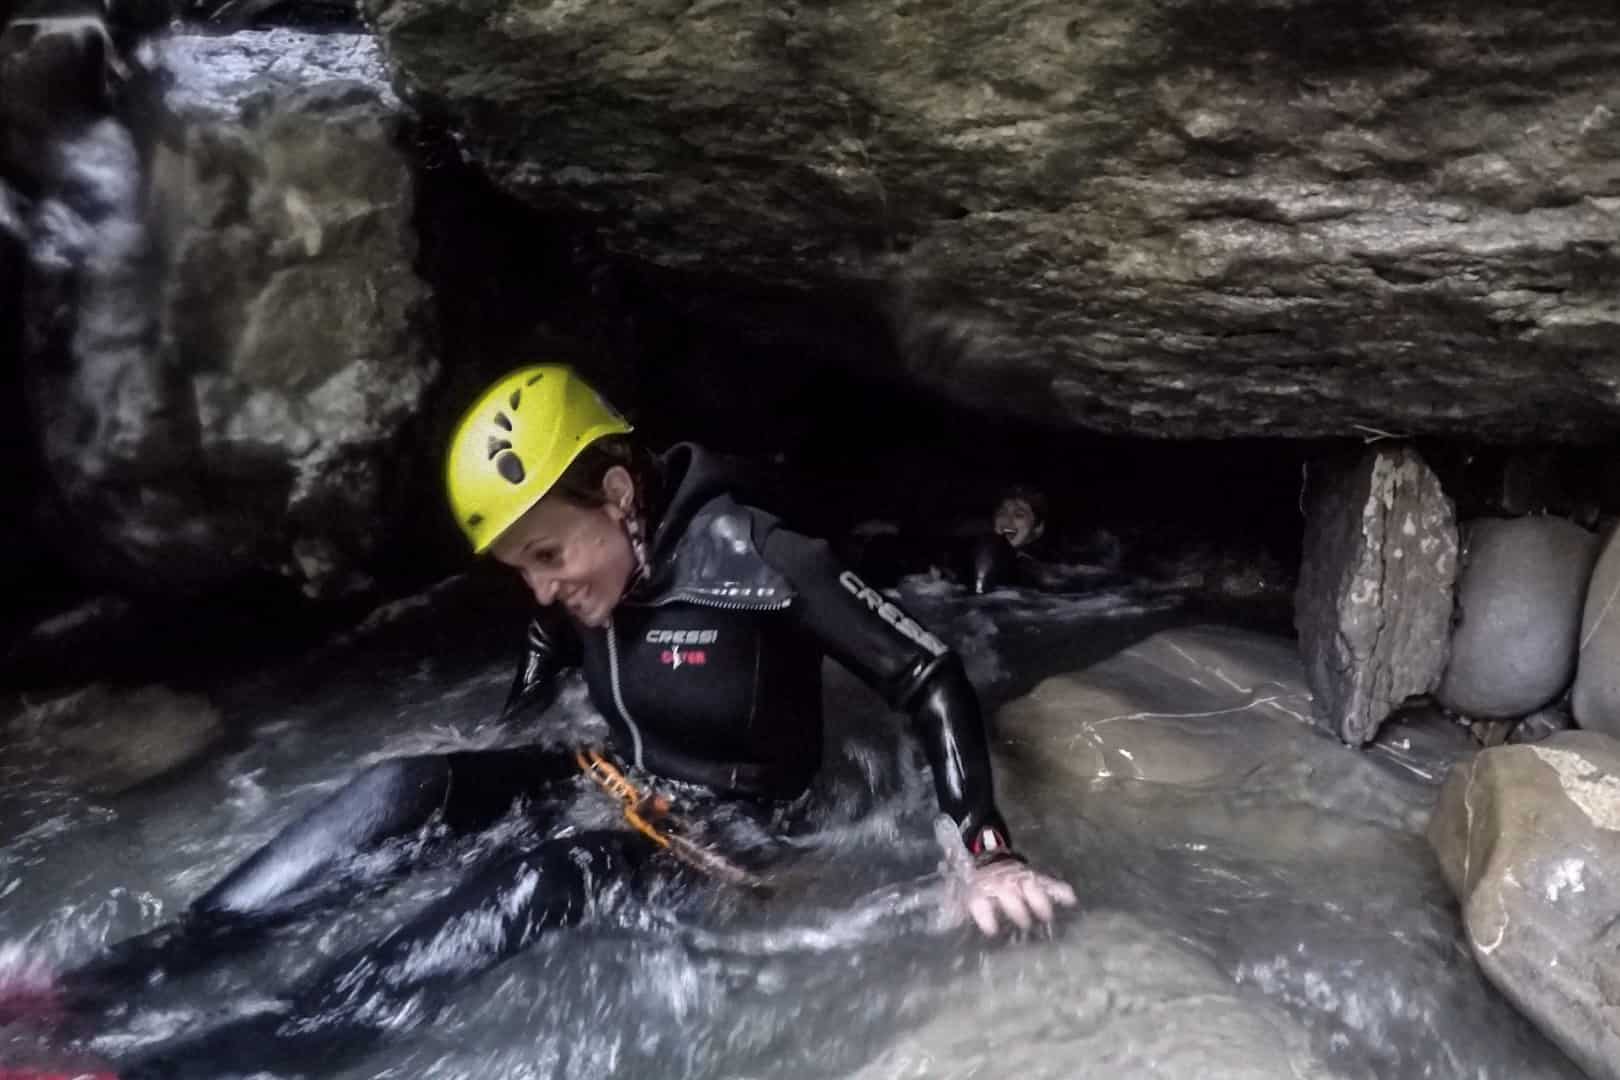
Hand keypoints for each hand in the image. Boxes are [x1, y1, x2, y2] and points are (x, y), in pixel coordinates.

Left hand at [933, 817, 1076, 936]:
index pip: (980, 901)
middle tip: (1025, 924)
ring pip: (1030, 886)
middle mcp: (999, 882)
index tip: (991, 930)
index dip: (985, 915)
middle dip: (1017, 909)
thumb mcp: (956, 894)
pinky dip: (1060, 889)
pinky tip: (1071, 899)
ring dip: (1038, 900)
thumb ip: (953, 910)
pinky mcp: (1031, 875)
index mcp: (978, 888)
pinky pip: (1048, 881)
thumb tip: (948, 927)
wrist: (981, 853)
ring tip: (1046, 916)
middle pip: (1009, 894)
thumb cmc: (971, 881)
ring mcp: (1017, 877)